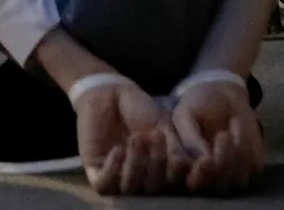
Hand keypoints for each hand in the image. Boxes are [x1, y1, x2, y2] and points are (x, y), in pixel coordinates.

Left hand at [75, 79, 187, 195]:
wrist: (111, 94)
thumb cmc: (140, 111)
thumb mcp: (163, 127)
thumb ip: (175, 149)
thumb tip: (188, 167)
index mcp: (159, 173)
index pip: (172, 184)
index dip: (178, 174)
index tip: (180, 153)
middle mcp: (139, 180)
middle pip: (151, 189)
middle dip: (157, 163)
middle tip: (157, 136)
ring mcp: (117, 177)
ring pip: (128, 189)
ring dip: (136, 165)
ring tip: (137, 138)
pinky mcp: (95, 171)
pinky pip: (104, 185)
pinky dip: (113, 170)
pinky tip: (118, 149)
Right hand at [173, 80, 264, 194]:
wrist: (220, 96)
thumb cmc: (197, 107)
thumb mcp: (185, 115)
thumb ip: (190, 137)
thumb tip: (203, 159)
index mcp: (184, 170)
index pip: (192, 183)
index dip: (199, 177)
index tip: (206, 160)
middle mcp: (207, 179)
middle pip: (217, 186)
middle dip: (223, 164)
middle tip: (223, 135)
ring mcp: (229, 175)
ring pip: (238, 180)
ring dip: (237, 153)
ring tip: (229, 125)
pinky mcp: (250, 168)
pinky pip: (254, 166)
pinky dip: (249, 145)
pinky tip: (237, 124)